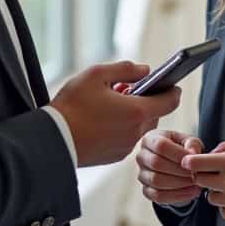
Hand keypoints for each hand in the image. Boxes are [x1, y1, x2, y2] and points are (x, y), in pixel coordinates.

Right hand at [50, 61, 181, 166]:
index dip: (172, 91)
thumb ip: (126, 69)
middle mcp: (135, 132)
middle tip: (124, 90)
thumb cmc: (72, 106)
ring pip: (138, 127)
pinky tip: (102, 120)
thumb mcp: (96, 75)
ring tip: (109, 104)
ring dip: (132, 115)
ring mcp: (125, 147)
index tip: (172, 84)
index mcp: (136, 112)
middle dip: (145, 101)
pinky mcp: (114, 157)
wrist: (51, 140)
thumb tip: (145, 70)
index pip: (169, 102)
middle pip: (153, 114)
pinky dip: (121, 128)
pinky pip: (126, 139)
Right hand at [135, 129, 203, 205]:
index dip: (178, 154)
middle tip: (196, 174)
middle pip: (157, 164)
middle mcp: (141, 156)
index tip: (194, 161)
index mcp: (149, 139)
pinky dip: (177, 196)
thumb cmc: (179, 148)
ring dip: (179, 184)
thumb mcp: (187, 140)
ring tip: (195, 183)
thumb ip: (192, 143)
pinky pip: (158, 196)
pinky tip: (192, 192)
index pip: (160, 145)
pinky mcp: (145, 190)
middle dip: (180, 171)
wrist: (170, 162)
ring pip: (156, 181)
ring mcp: (141, 174)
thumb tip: (193, 153)